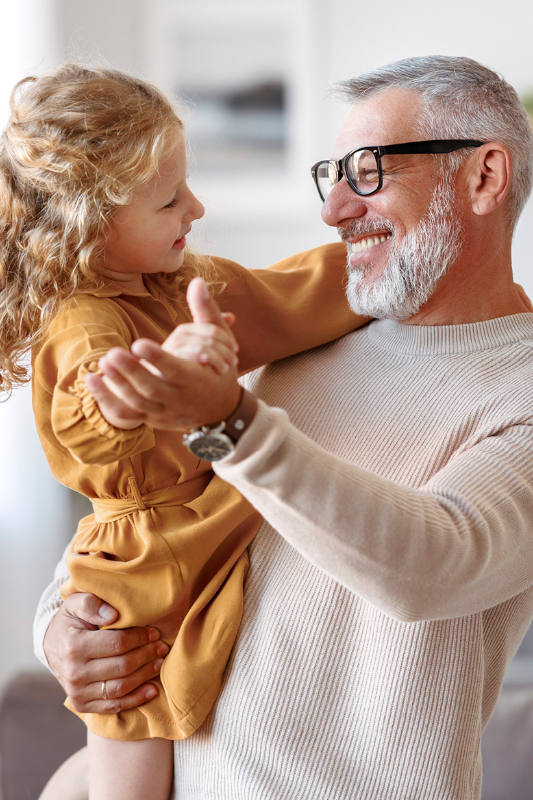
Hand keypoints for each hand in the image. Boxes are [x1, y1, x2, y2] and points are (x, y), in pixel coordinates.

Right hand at [44, 593, 168, 713]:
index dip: (140, 638)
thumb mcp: (75, 603)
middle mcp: (74, 673)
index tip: (154, 632)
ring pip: (120, 688)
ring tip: (159, 663)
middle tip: (162, 647)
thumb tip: (112, 615)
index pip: (117, 644)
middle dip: (146, 656)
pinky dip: (135, 699)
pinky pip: (113, 706)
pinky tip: (151, 690)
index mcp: (74, 646)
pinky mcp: (81, 704)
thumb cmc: (70, 621)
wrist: (52, 646)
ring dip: (145, 676)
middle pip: (122, 666)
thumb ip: (91, 603)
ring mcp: (77, 692)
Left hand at [85, 278, 240, 429]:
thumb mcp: (221, 342)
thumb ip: (206, 311)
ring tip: (102, 361)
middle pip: (152, 389)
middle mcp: (180, 399)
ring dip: (117, 385)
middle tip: (111, 353)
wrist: (219, 410)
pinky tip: (91, 380)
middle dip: (131, 372)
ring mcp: (164, 411)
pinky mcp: (151, 418)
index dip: (157, 358)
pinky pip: (126, 415)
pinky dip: (107, 400)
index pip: (176, 371)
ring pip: (138, 403)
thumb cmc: (219, 370)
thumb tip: (197, 281)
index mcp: (197, 379)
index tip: (138, 343)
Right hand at [162, 313, 238, 375]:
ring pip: (199, 347)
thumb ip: (217, 333)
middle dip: (223, 350)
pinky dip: (199, 360)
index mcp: (187, 331)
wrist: (172, 391)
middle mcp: (177, 338)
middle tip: (233, 361)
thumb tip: (231, 317)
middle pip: (206, 338)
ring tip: (225, 369)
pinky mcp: (165, 364)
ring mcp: (170, 351)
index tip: (236, 349)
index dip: (226, 338)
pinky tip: (208, 366)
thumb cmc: (192, 368)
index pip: (211, 328)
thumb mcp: (207, 350)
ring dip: (216, 357)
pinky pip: (186, 358)